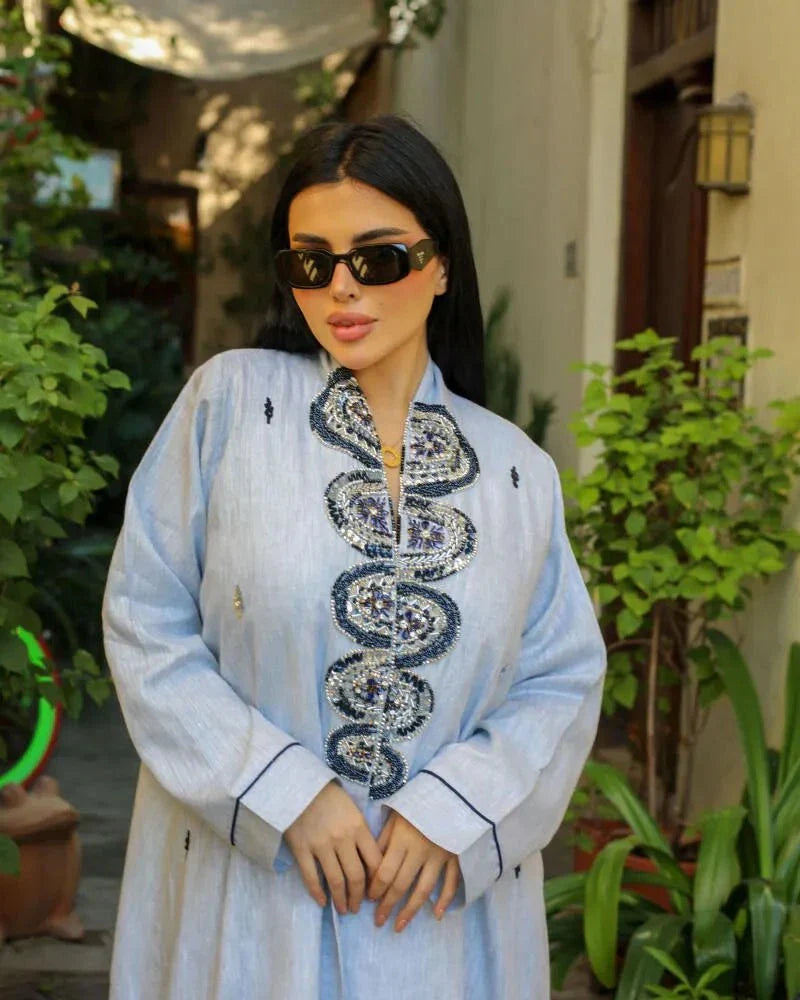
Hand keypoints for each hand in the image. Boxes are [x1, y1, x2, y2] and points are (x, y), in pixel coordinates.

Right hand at [284, 781, 382, 915]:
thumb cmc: (330, 797)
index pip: (375, 862)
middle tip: (357, 908)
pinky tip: (321, 901)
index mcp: (359, 828)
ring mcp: (321, 845)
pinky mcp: (301, 848)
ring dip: (340, 899)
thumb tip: (370, 861)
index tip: (375, 893)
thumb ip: (362, 834)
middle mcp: (342, 839)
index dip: (377, 882)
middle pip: (356, 876)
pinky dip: (317, 892)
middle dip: (358, 897)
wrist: (299, 785)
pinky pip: (310, 876)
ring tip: (343, 909)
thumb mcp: (353, 810)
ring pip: (335, 880)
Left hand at [367, 810, 460, 931]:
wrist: (452, 792)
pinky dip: (445, 900)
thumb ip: (383, 838)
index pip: (385, 872)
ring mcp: (439, 856)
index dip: (375, 889)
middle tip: (378, 921)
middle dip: (387, 905)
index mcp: (402, 839)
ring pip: (423, 890)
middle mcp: (419, 852)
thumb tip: (370, 864)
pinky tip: (437, 915)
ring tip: (399, 926)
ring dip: (410, 910)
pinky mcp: (455, 857)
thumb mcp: (396, 814)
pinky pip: (451, 883)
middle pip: (401, 885)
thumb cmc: (418, 803)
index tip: (368, 900)